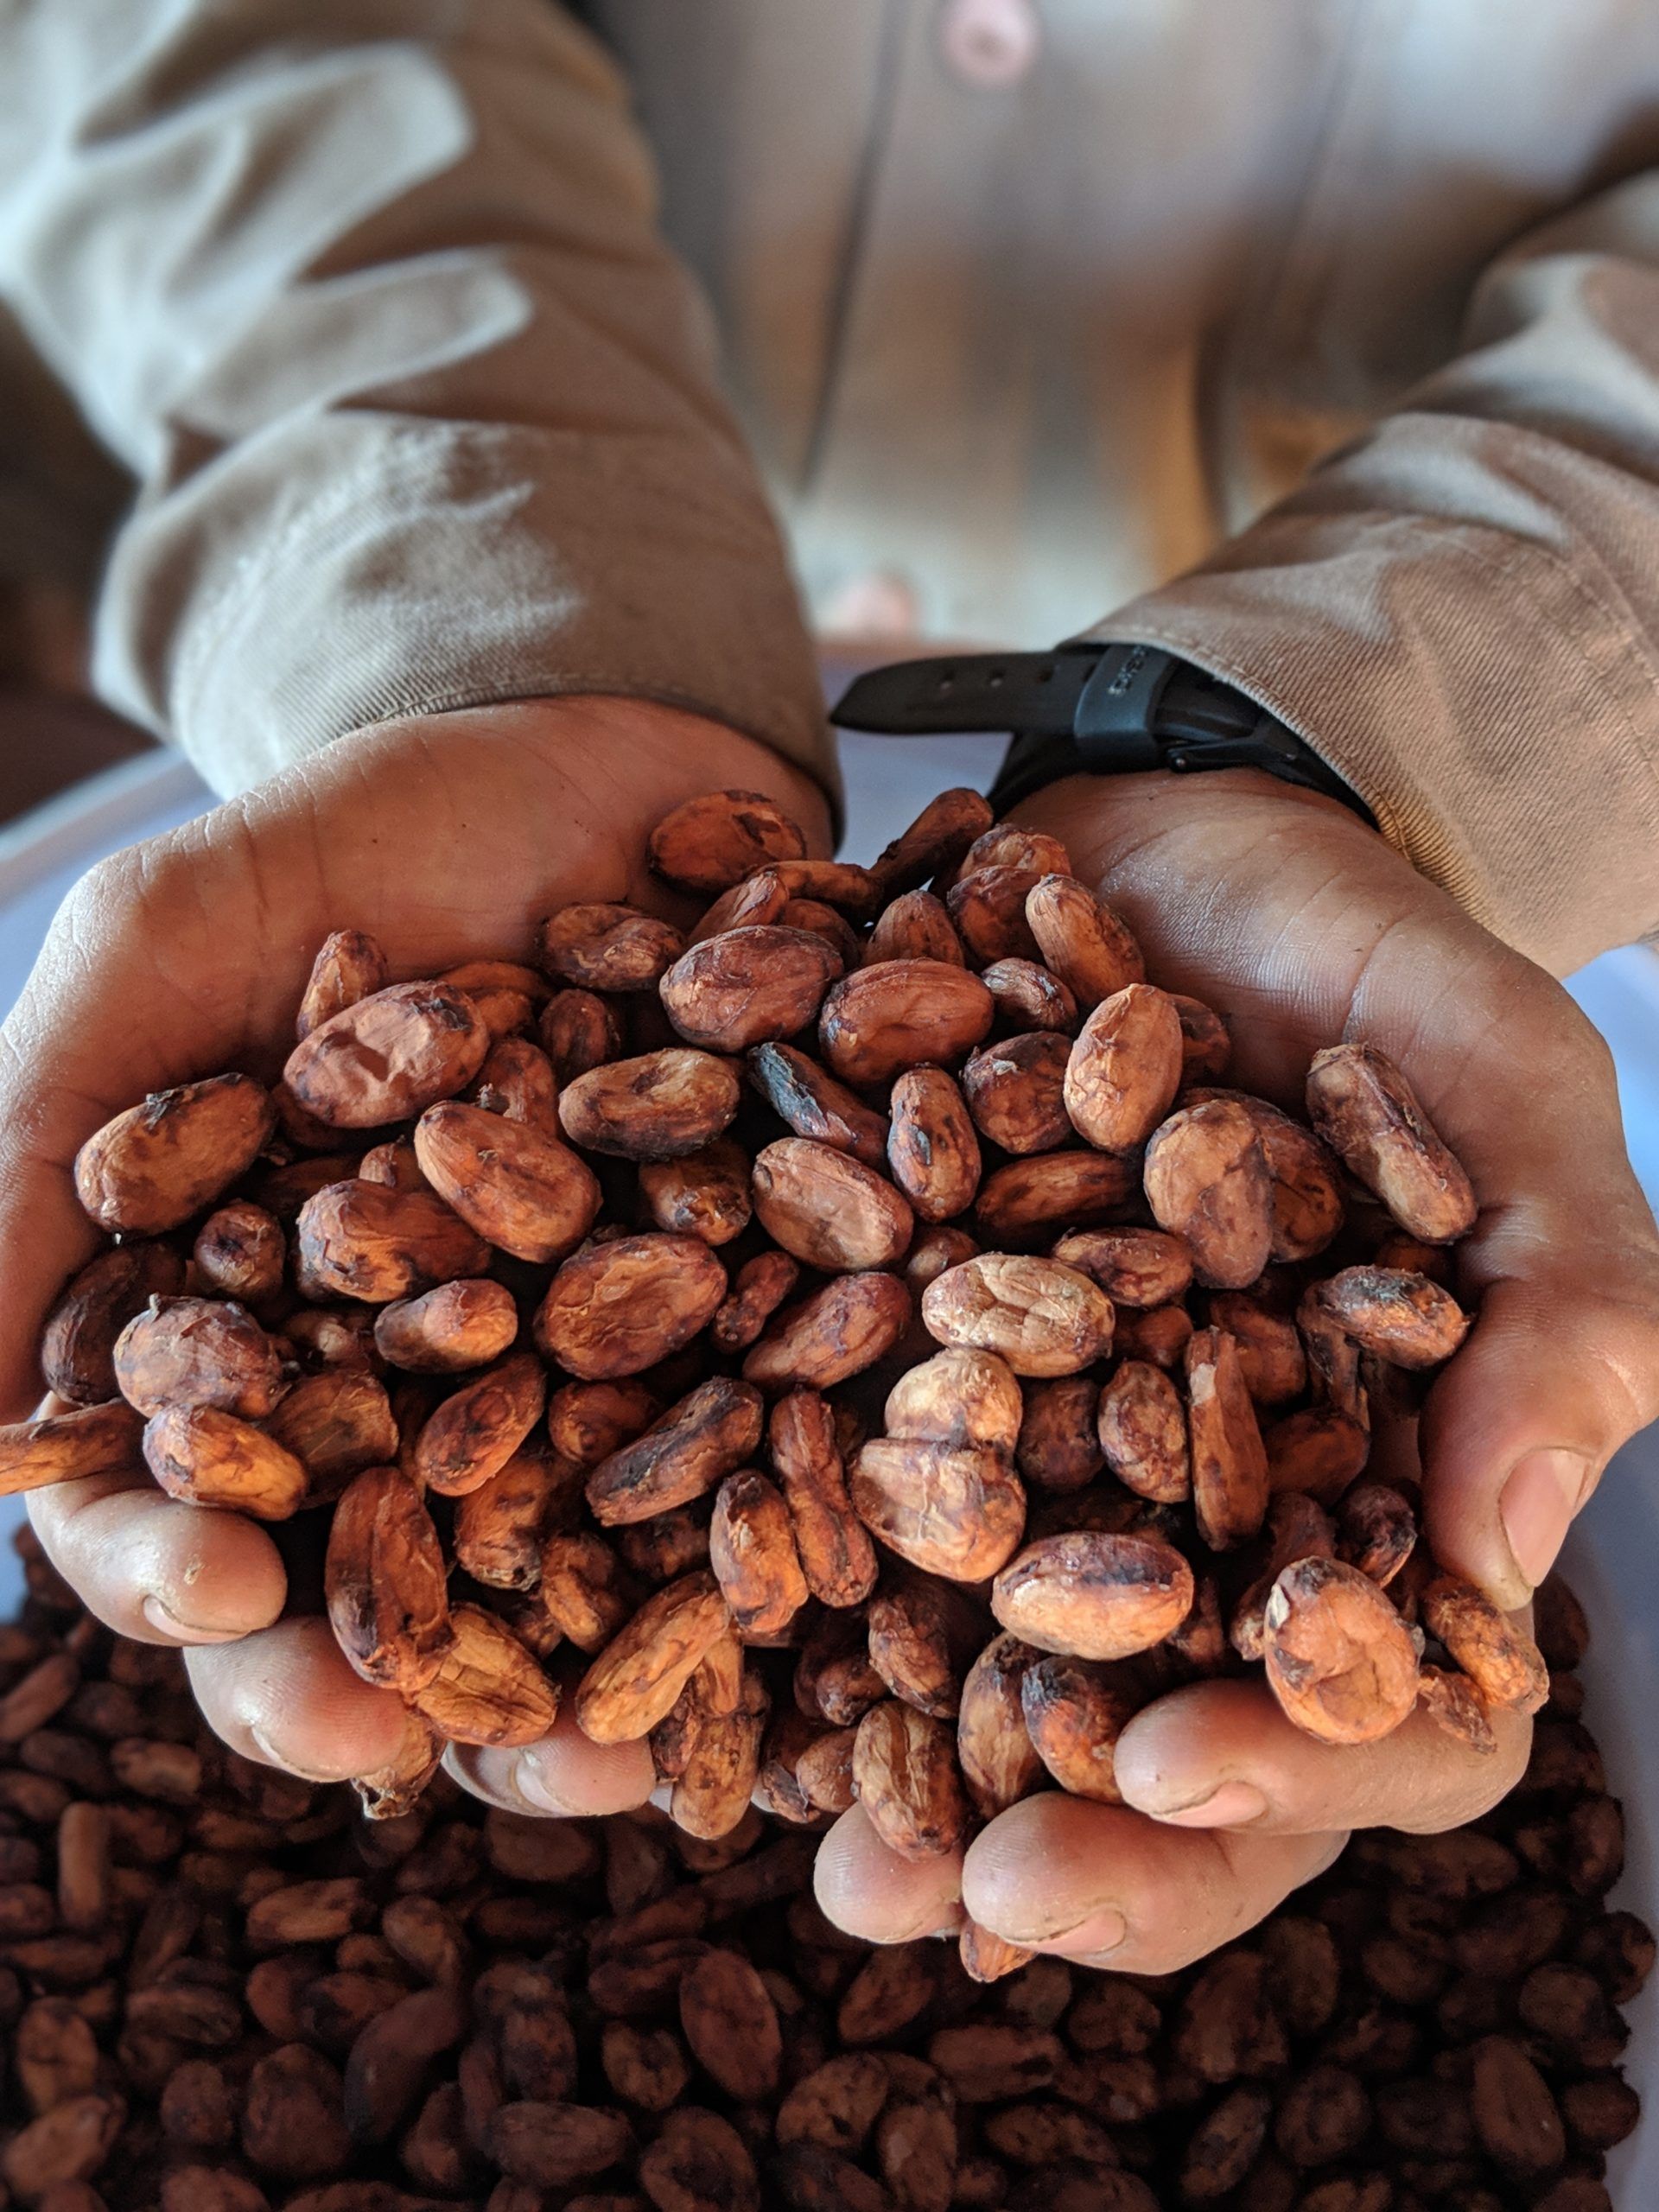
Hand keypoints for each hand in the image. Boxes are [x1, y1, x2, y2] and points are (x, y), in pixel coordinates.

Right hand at [5, 697, 827, 1810]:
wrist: (579, 748)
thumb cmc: (338, 843)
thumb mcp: (156, 956)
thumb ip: (39, 1154)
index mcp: (231, 1333)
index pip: (165, 1499)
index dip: (174, 1571)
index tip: (231, 1594)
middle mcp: (394, 1389)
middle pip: (356, 1581)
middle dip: (375, 1680)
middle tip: (411, 1745)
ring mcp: (566, 1375)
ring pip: (550, 1572)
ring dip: (573, 1679)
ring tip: (618, 1764)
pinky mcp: (720, 1333)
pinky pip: (736, 1460)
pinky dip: (752, 1537)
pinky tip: (784, 1613)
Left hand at [817, 766, 1658, 1971]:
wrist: (1161, 844)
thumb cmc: (1361, 963)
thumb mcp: (1499, 1082)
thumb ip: (1558, 1298)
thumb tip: (1508, 1567)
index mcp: (1373, 1499)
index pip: (1377, 1712)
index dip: (1292, 1771)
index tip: (1178, 1765)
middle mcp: (1193, 1526)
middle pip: (1161, 1749)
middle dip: (1080, 1838)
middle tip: (979, 1896)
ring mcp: (1031, 1472)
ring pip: (982, 1684)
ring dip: (905, 1785)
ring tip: (822, 1860)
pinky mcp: (887, 1392)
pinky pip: (824, 1522)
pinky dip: (763, 1598)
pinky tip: (676, 1654)